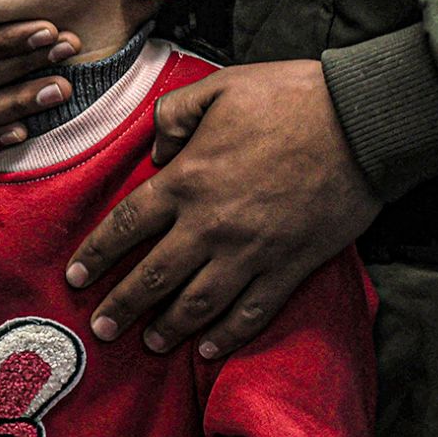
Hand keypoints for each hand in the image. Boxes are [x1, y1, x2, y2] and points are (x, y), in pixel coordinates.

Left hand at [65, 60, 380, 358]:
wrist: (360, 122)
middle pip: (154, 277)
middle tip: (100, 328)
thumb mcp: (218, 87)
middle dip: (121, 306)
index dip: (97, 254)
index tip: (76, 277)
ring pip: (198, 304)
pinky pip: (251, 312)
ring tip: (148, 342)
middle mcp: (212, 225)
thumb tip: (156, 154)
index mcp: (189, 180)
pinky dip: (226, 336)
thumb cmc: (289, 98)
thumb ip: (173, 117)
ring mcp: (252, 252)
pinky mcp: (290, 266)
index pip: (127, 226)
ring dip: (167, 328)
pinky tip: (206, 349)